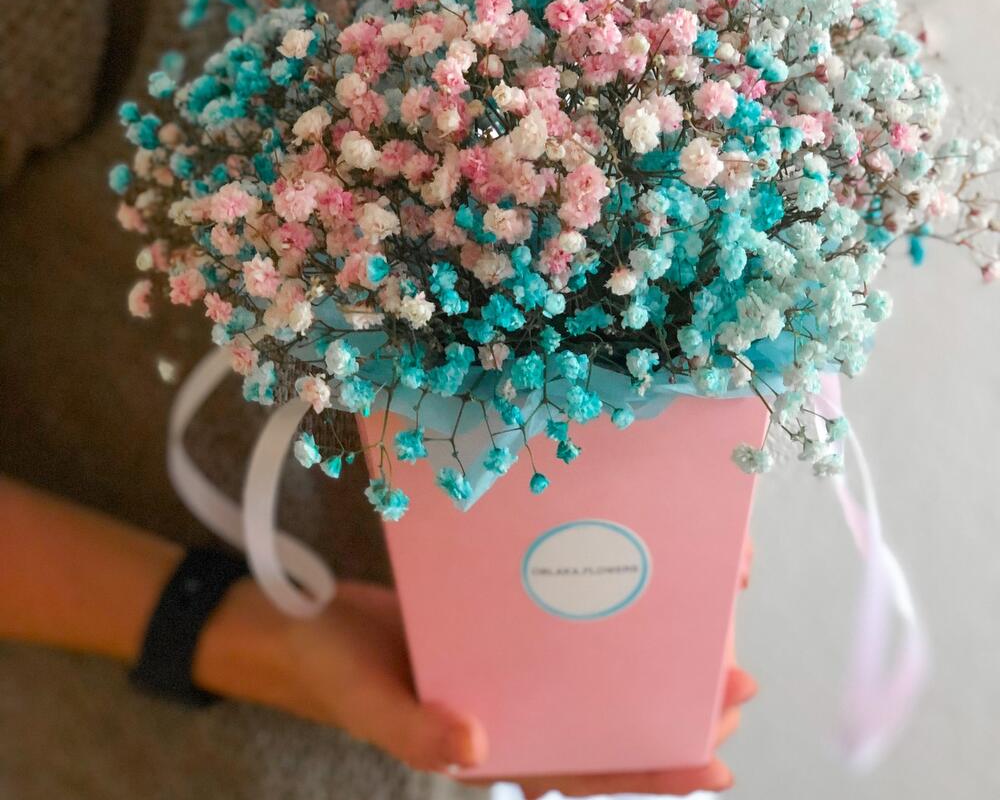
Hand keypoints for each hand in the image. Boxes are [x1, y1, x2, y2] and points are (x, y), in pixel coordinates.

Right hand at [196, 579, 755, 794]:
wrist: (302, 620)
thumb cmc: (330, 671)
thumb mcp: (365, 703)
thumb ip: (412, 732)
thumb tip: (476, 751)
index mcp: (496, 744)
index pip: (585, 771)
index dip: (653, 774)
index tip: (717, 762)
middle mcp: (518, 704)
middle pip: (609, 717)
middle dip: (678, 708)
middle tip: (739, 680)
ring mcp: (514, 656)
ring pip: (597, 662)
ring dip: (653, 650)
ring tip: (715, 622)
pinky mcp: (504, 608)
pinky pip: (563, 608)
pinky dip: (600, 597)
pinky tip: (634, 569)